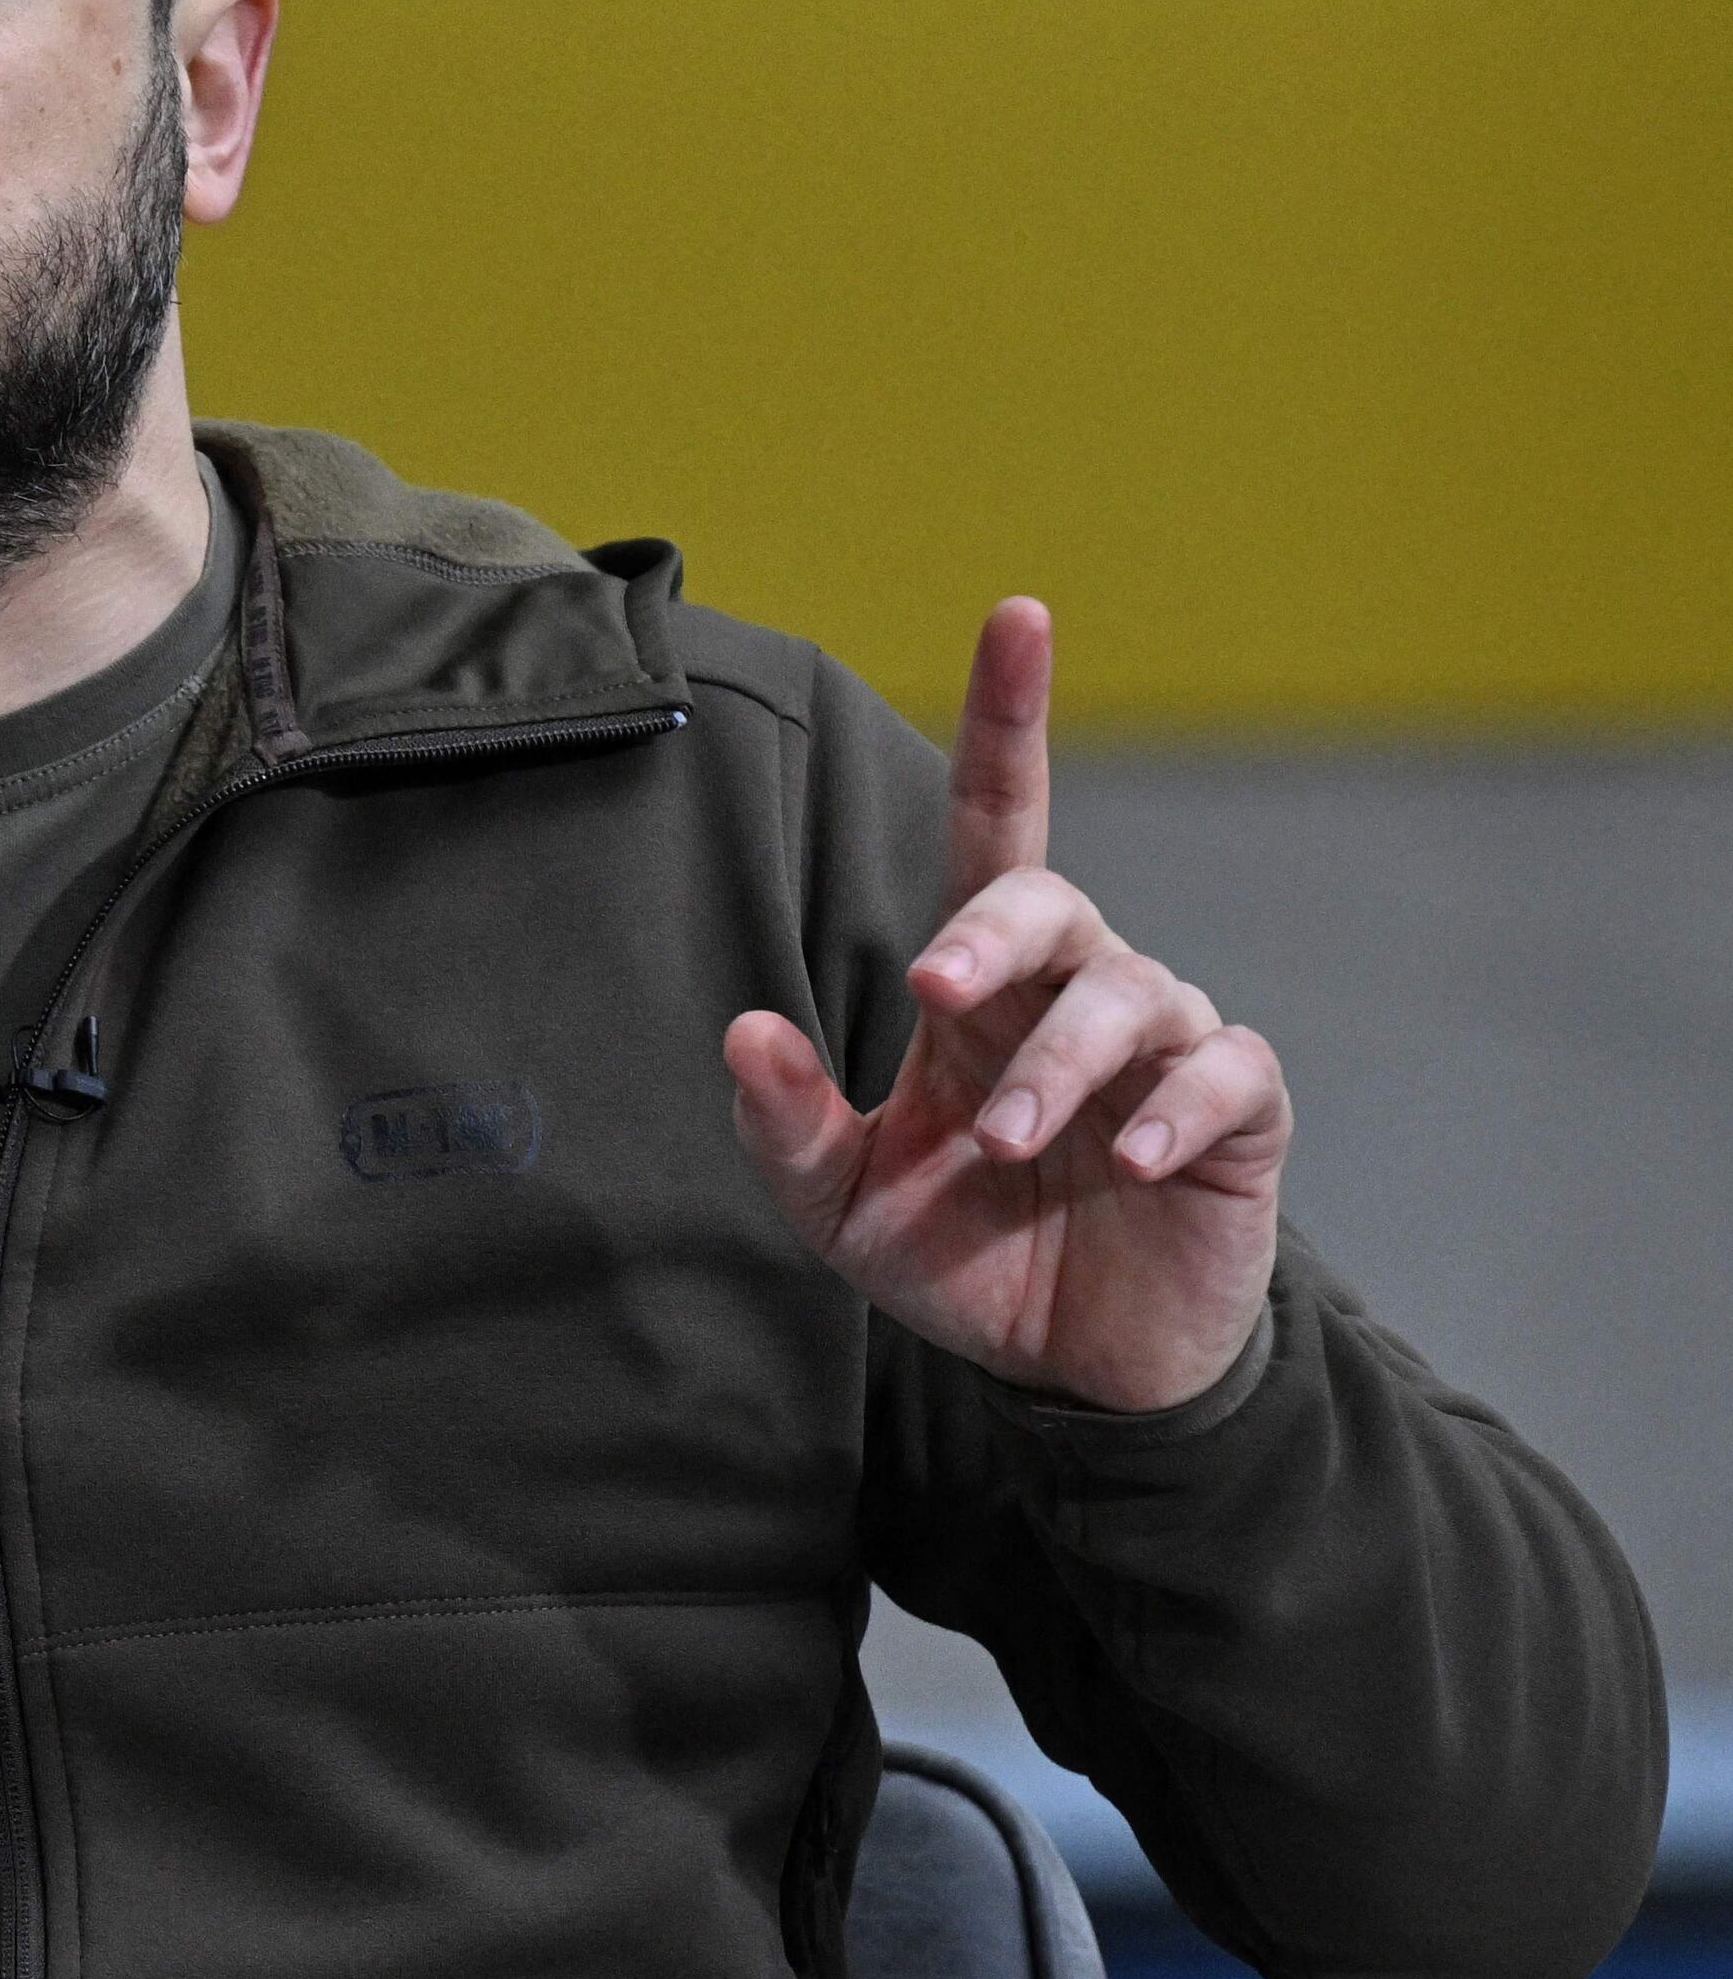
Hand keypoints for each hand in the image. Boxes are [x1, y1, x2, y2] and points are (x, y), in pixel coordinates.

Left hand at [721, 600, 1286, 1412]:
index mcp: (980, 990)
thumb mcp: (843, 1205)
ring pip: (1128, 995)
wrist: (1078, 1363)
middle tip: (938, 995)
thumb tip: (743, 1030)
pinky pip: (1223, 1075)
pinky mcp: (1236, 1114)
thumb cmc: (963, 1256)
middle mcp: (1074, 992)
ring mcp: (1163, 1045)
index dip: (1007, 722)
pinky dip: (1175, 1106)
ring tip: (1013, 1148)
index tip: (1017, 615)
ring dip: (1061, 1066)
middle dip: (994, 935)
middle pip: (1048, 900)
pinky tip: (1131, 1159)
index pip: (993, 827)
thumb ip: (788, 1124)